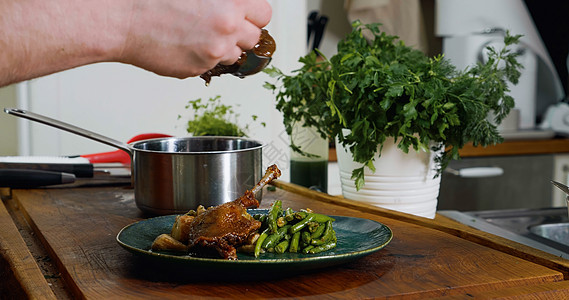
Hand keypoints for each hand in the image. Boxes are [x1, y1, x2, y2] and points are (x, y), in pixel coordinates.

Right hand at [116, 0, 271, 77]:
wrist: (123, 20)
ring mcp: (214, 51)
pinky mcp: (199, 68)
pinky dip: (204, 58)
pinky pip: (212, 66)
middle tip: (222, 26)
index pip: (264, 14)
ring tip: (200, 34)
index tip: (245, 15)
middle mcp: (227, 28)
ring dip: (224, 48)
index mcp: (231, 2)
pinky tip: (185, 43)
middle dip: (241, 33)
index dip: (253, 14)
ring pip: (235, 56)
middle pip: (254, 38)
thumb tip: (237, 5)